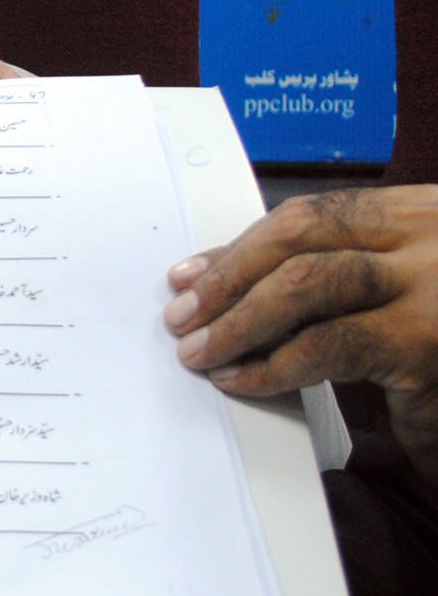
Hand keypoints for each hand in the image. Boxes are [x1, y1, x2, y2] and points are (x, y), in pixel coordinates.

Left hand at [164, 185, 437, 478]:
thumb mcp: (416, 292)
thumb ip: (352, 280)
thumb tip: (246, 290)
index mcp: (426, 216)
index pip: (316, 215)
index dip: (244, 245)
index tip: (191, 274)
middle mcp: (431, 238)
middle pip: (302, 237)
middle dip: (229, 276)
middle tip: (182, 316)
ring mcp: (435, 289)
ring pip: (307, 282)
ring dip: (239, 318)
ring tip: (201, 351)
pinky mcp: (429, 346)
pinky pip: (329, 346)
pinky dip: (274, 364)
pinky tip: (246, 380)